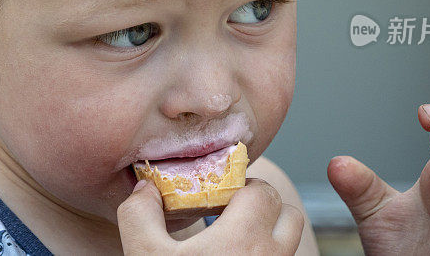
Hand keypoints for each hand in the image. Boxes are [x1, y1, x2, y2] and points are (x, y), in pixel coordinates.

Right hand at [118, 178, 304, 254]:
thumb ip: (140, 216)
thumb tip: (144, 190)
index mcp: (244, 238)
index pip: (262, 191)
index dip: (240, 186)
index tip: (217, 195)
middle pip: (287, 213)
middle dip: (261, 206)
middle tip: (228, 214)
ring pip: (289, 243)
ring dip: (268, 233)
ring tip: (233, 241)